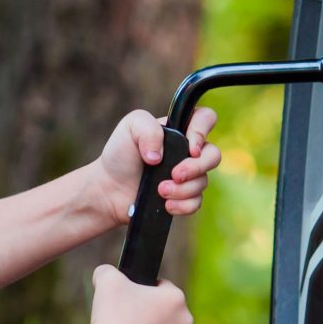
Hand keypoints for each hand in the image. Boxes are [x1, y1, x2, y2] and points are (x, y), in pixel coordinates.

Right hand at [88, 263, 192, 323]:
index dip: (143, 290)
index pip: (162, 286)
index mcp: (176, 298)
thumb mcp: (105, 280)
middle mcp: (185, 323)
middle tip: (125, 320)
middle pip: (165, 314)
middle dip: (149, 315)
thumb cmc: (110, 317)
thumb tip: (105, 273)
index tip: (129, 298)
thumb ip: (108, 271)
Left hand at [93, 106, 221, 226]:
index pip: (206, 119)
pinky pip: (196, 202)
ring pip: (203, 182)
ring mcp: (188, 175)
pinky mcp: (183, 197)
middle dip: (196, 167)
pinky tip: (166, 205)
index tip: (189, 147)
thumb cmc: (119, 154)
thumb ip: (147, 128)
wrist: (109, 189)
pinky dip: (183, 205)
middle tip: (174, 174)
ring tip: (160, 190)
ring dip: (182, 189)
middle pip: (213, 155)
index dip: (203, 131)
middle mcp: (187, 152)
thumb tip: (160, 155)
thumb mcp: (129, 128)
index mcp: (178, 130)